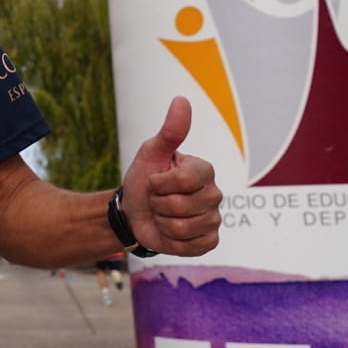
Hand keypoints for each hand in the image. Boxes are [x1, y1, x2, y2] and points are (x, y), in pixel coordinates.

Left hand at [119, 97, 221, 256]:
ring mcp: (214, 219)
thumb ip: (170, 131)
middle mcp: (214, 194)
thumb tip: (182, 100)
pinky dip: (171, 241)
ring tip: (162, 215)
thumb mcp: (151, 153)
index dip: (159, 184)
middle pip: (181, 207)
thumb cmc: (144, 178)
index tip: (154, 181)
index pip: (183, 181)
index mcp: (204, 170)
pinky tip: (169, 231)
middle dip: (158, 204)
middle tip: (156, 200)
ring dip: (162, 223)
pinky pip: (190, 247)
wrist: (134, 211)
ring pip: (183, 228)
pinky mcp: (209, 241)